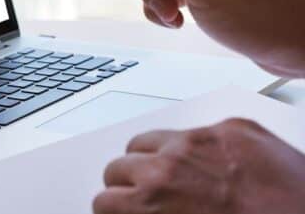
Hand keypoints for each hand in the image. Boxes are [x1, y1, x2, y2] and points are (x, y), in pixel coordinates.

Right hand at [93, 118, 304, 213]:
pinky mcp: (231, 129)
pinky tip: (211, 168)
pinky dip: (194, 149)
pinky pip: (192, 132)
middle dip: (128, 187)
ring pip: (146, 141)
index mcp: (153, 203)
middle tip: (146, 201)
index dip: (114, 212)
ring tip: (170, 178)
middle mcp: (170, 166)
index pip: (103, 201)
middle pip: (117, 168)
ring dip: (150, 160)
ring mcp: (200, 142)